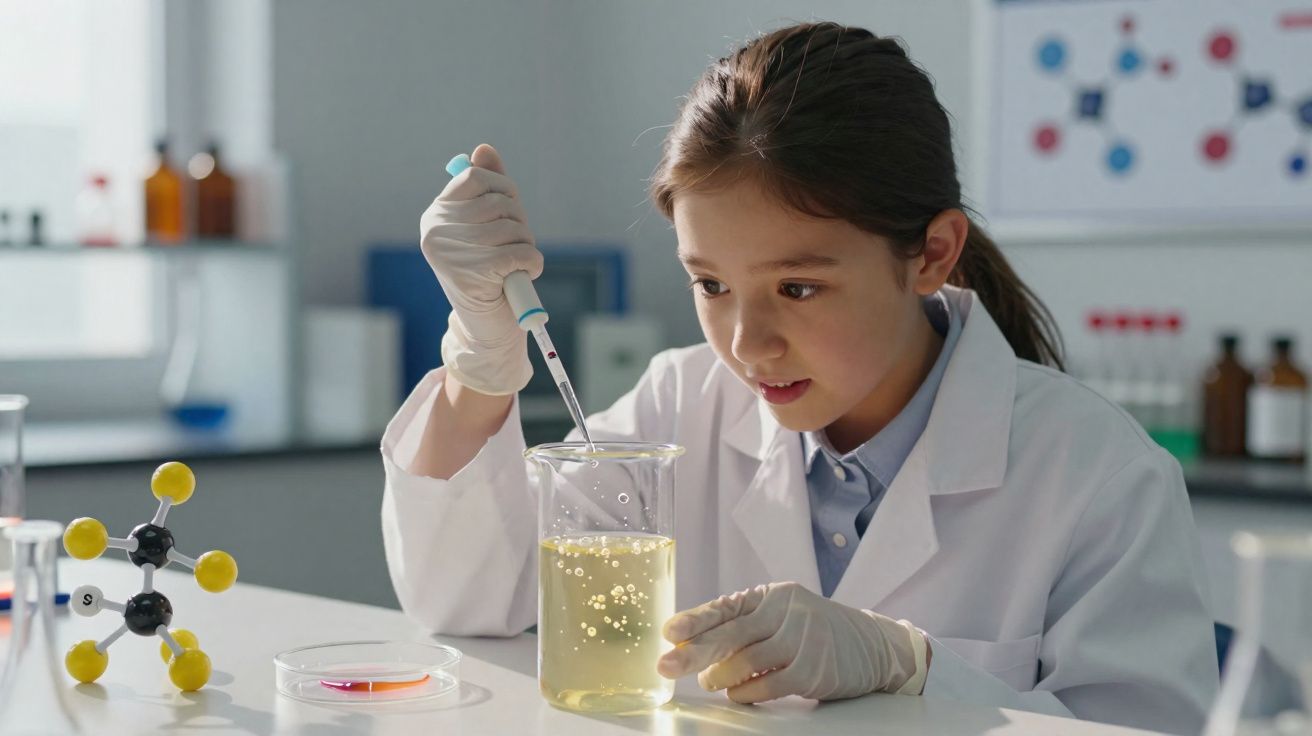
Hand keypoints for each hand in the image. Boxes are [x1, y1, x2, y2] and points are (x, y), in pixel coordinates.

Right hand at [420, 143, 542, 395]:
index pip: (476, 177)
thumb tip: (484, 149)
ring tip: (515, 264)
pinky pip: (522, 252)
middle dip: (519, 222)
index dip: (504, 191)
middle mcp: (436, 231)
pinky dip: (532, 264)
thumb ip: (486, 187)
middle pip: (500, 202)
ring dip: (526, 245)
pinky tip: (523, 276)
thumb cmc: (489, 273)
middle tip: (514, 246)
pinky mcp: (473, 274)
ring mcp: (452, 252)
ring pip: (513, 227)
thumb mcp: (485, 226)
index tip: (507, 214)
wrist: (484, 328)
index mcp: (436, 215)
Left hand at [656, 582, 927, 702]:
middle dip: (694, 653)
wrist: (872, 644)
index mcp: (771, 595)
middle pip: (731, 634)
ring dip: (720, 676)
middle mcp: (787, 611)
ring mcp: (802, 639)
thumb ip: (743, 627)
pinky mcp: (813, 670)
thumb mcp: (781, 615)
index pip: (726, 606)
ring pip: (747, 661)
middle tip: (666, 666)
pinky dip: (747, 692)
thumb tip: (692, 649)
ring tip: (710, 681)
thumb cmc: (813, 630)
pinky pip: (768, 685)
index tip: (669, 632)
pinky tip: (738, 693)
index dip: (695, 619)